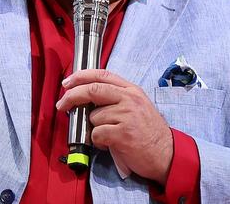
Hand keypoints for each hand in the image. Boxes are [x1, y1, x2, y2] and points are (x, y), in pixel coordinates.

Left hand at [56, 69, 172, 184]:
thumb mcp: (136, 106)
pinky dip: (98, 141)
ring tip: (107, 135)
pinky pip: (97, 134)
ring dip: (94, 128)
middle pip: (93, 90)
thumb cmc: (148, 132)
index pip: (102, 74)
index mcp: (131, 90)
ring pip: (94, 117)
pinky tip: (109, 144)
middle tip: (62, 105)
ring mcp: (127, 115)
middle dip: (72, 96)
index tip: (67, 82)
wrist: (167, 155)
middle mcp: (129, 99)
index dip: (81, 76)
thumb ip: (115, 98)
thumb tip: (85, 99)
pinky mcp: (123, 133)